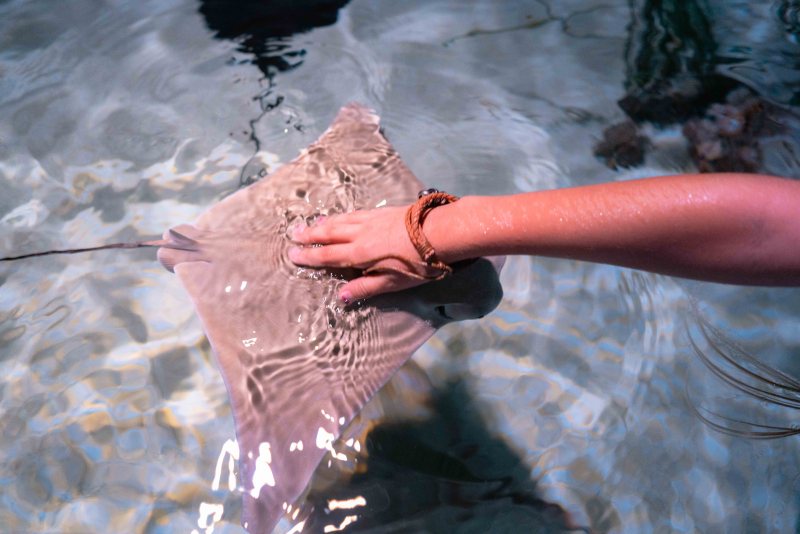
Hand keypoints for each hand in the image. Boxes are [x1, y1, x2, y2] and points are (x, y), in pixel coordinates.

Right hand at [288, 206, 428, 301]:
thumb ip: (365, 287)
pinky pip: (354, 213)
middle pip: (329, 233)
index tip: (293, 254)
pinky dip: (341, 215)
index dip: (309, 256)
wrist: (439, 232)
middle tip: (293, 234)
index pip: (328, 256)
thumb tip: (340, 296)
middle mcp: (360, 234)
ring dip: (323, 223)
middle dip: (310, 235)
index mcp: (359, 254)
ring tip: (311, 224)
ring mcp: (370, 220)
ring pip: (340, 221)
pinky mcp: (382, 212)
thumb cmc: (418, 263)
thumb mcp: (392, 282)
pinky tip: (340, 216)